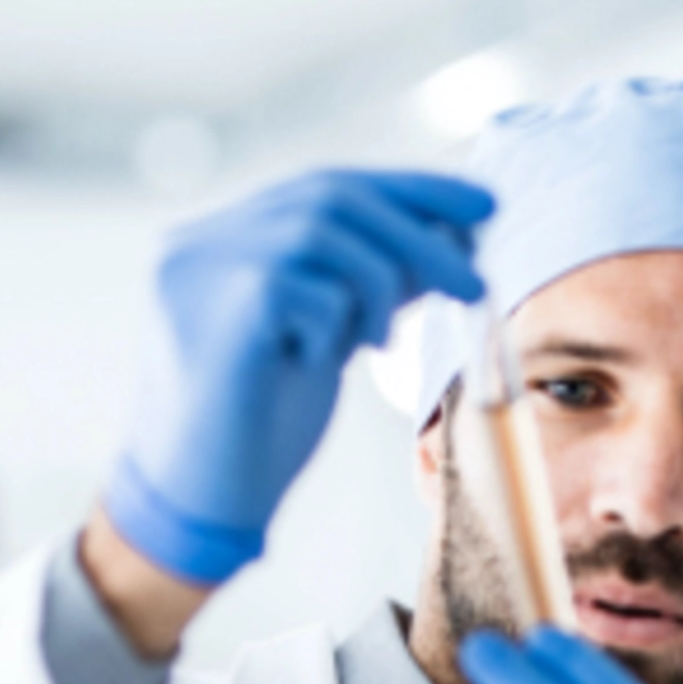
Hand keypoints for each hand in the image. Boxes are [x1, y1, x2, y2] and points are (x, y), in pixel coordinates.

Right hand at [106, 169, 490, 584]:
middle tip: (474, 284)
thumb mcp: (328, 335)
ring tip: (380, 341)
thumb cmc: (263, 422)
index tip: (485, 208)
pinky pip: (301, 288)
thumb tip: (455, 242)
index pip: (328, 185)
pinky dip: (333, 322)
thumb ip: (371, 283)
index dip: (412, 189)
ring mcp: (197, 270)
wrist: (202, 497)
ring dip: (380, 284)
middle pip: (330, 196)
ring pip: (320, 230)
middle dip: (419, 234)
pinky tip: (316, 361)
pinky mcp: (211, 313)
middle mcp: (202, 239)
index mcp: (228, 237)